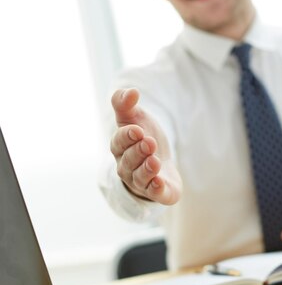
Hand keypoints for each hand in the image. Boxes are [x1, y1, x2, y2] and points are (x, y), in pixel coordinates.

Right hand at [110, 87, 181, 204]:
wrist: (159, 163)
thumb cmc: (142, 138)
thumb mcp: (135, 118)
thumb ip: (126, 104)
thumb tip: (131, 91)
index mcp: (120, 148)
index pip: (119, 143)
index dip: (126, 137)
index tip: (137, 130)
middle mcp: (127, 167)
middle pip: (129, 161)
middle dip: (138, 152)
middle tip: (149, 142)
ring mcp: (141, 181)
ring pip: (140, 178)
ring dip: (147, 170)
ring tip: (154, 161)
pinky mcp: (157, 191)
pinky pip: (154, 193)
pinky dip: (156, 189)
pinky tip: (159, 182)